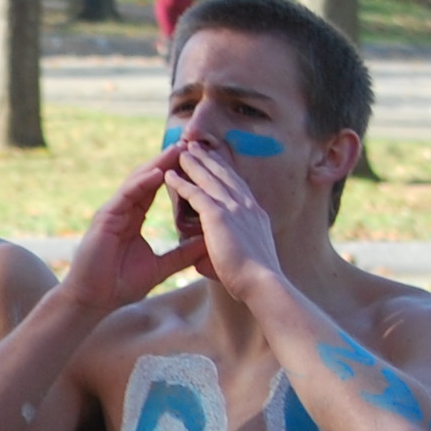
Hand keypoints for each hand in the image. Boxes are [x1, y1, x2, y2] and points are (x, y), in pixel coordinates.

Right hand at [54, 152, 212, 313]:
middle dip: (168, 160)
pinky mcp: (105, 218)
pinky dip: (141, 183)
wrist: (93, 301)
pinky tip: (157, 172)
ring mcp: (113, 212)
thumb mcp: (160, 267)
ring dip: (157, 164)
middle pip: (148, 178)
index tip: (194, 159)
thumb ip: (181, 254)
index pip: (156, 189)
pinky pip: (126, 195)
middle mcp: (123, 210)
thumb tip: (207, 245)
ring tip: (177, 149)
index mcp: (134, 218)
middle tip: (189, 143)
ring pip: (137, 181)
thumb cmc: (119, 286)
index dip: (174, 173)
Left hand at [154, 141, 283, 308]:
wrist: (262, 284)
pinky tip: (169, 175)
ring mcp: (235, 209)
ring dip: (195, 164)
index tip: (216, 160)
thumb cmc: (252, 280)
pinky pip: (196, 193)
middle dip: (211, 159)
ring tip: (181, 152)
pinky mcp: (219, 216)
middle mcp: (247, 207)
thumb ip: (222, 254)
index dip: (226, 171)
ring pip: (210, 179)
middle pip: (226, 175)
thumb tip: (205, 262)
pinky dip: (182, 183)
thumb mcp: (242, 259)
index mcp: (256, 215)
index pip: (238, 186)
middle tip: (197, 146)